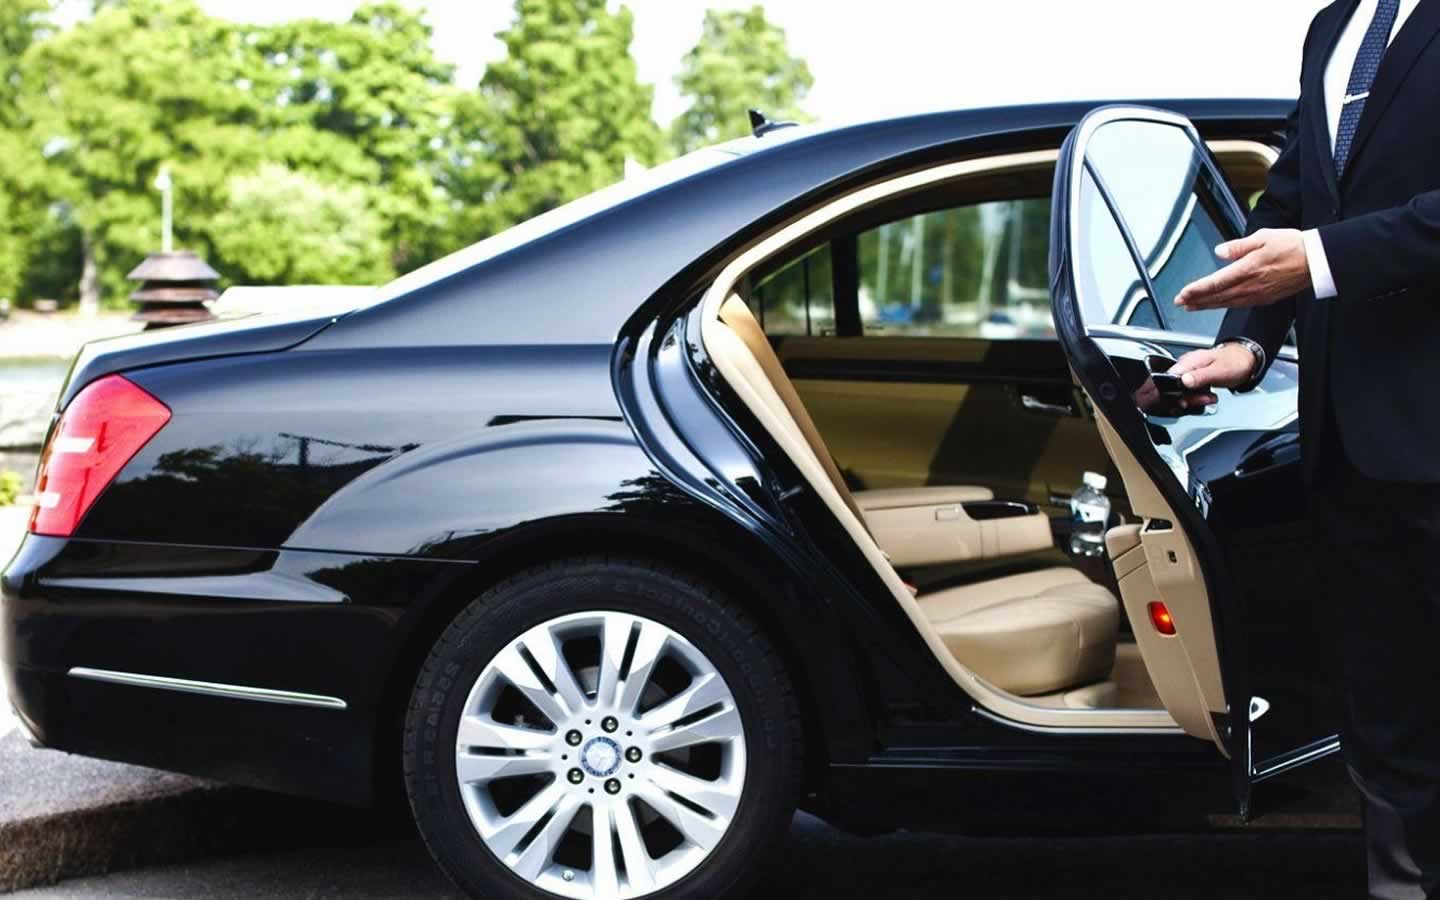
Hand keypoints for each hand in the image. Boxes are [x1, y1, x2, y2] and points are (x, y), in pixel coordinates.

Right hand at [1167, 343, 1257, 407]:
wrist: (1245, 361)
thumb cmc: (1235, 363)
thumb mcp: (1220, 370)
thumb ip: (1201, 376)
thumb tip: (1184, 381)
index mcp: (1189, 361)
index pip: (1170, 378)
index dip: (1174, 392)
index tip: (1186, 401)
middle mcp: (1185, 366)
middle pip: (1173, 387)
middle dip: (1188, 398)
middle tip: (1205, 398)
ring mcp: (1188, 373)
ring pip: (1180, 392)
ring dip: (1194, 399)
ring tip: (1209, 397)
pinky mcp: (1192, 379)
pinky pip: (1187, 392)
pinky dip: (1196, 398)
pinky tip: (1206, 397)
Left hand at [1174, 228, 1310, 310]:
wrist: (1317, 260)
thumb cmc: (1293, 245)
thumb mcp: (1263, 237)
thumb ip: (1238, 246)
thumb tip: (1220, 252)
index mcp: (1248, 269)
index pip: (1215, 282)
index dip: (1196, 290)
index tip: (1182, 293)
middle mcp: (1251, 285)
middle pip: (1217, 296)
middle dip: (1196, 300)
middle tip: (1180, 302)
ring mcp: (1258, 294)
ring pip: (1227, 303)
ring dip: (1207, 305)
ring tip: (1192, 306)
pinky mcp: (1265, 298)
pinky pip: (1239, 304)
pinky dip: (1224, 305)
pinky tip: (1217, 304)